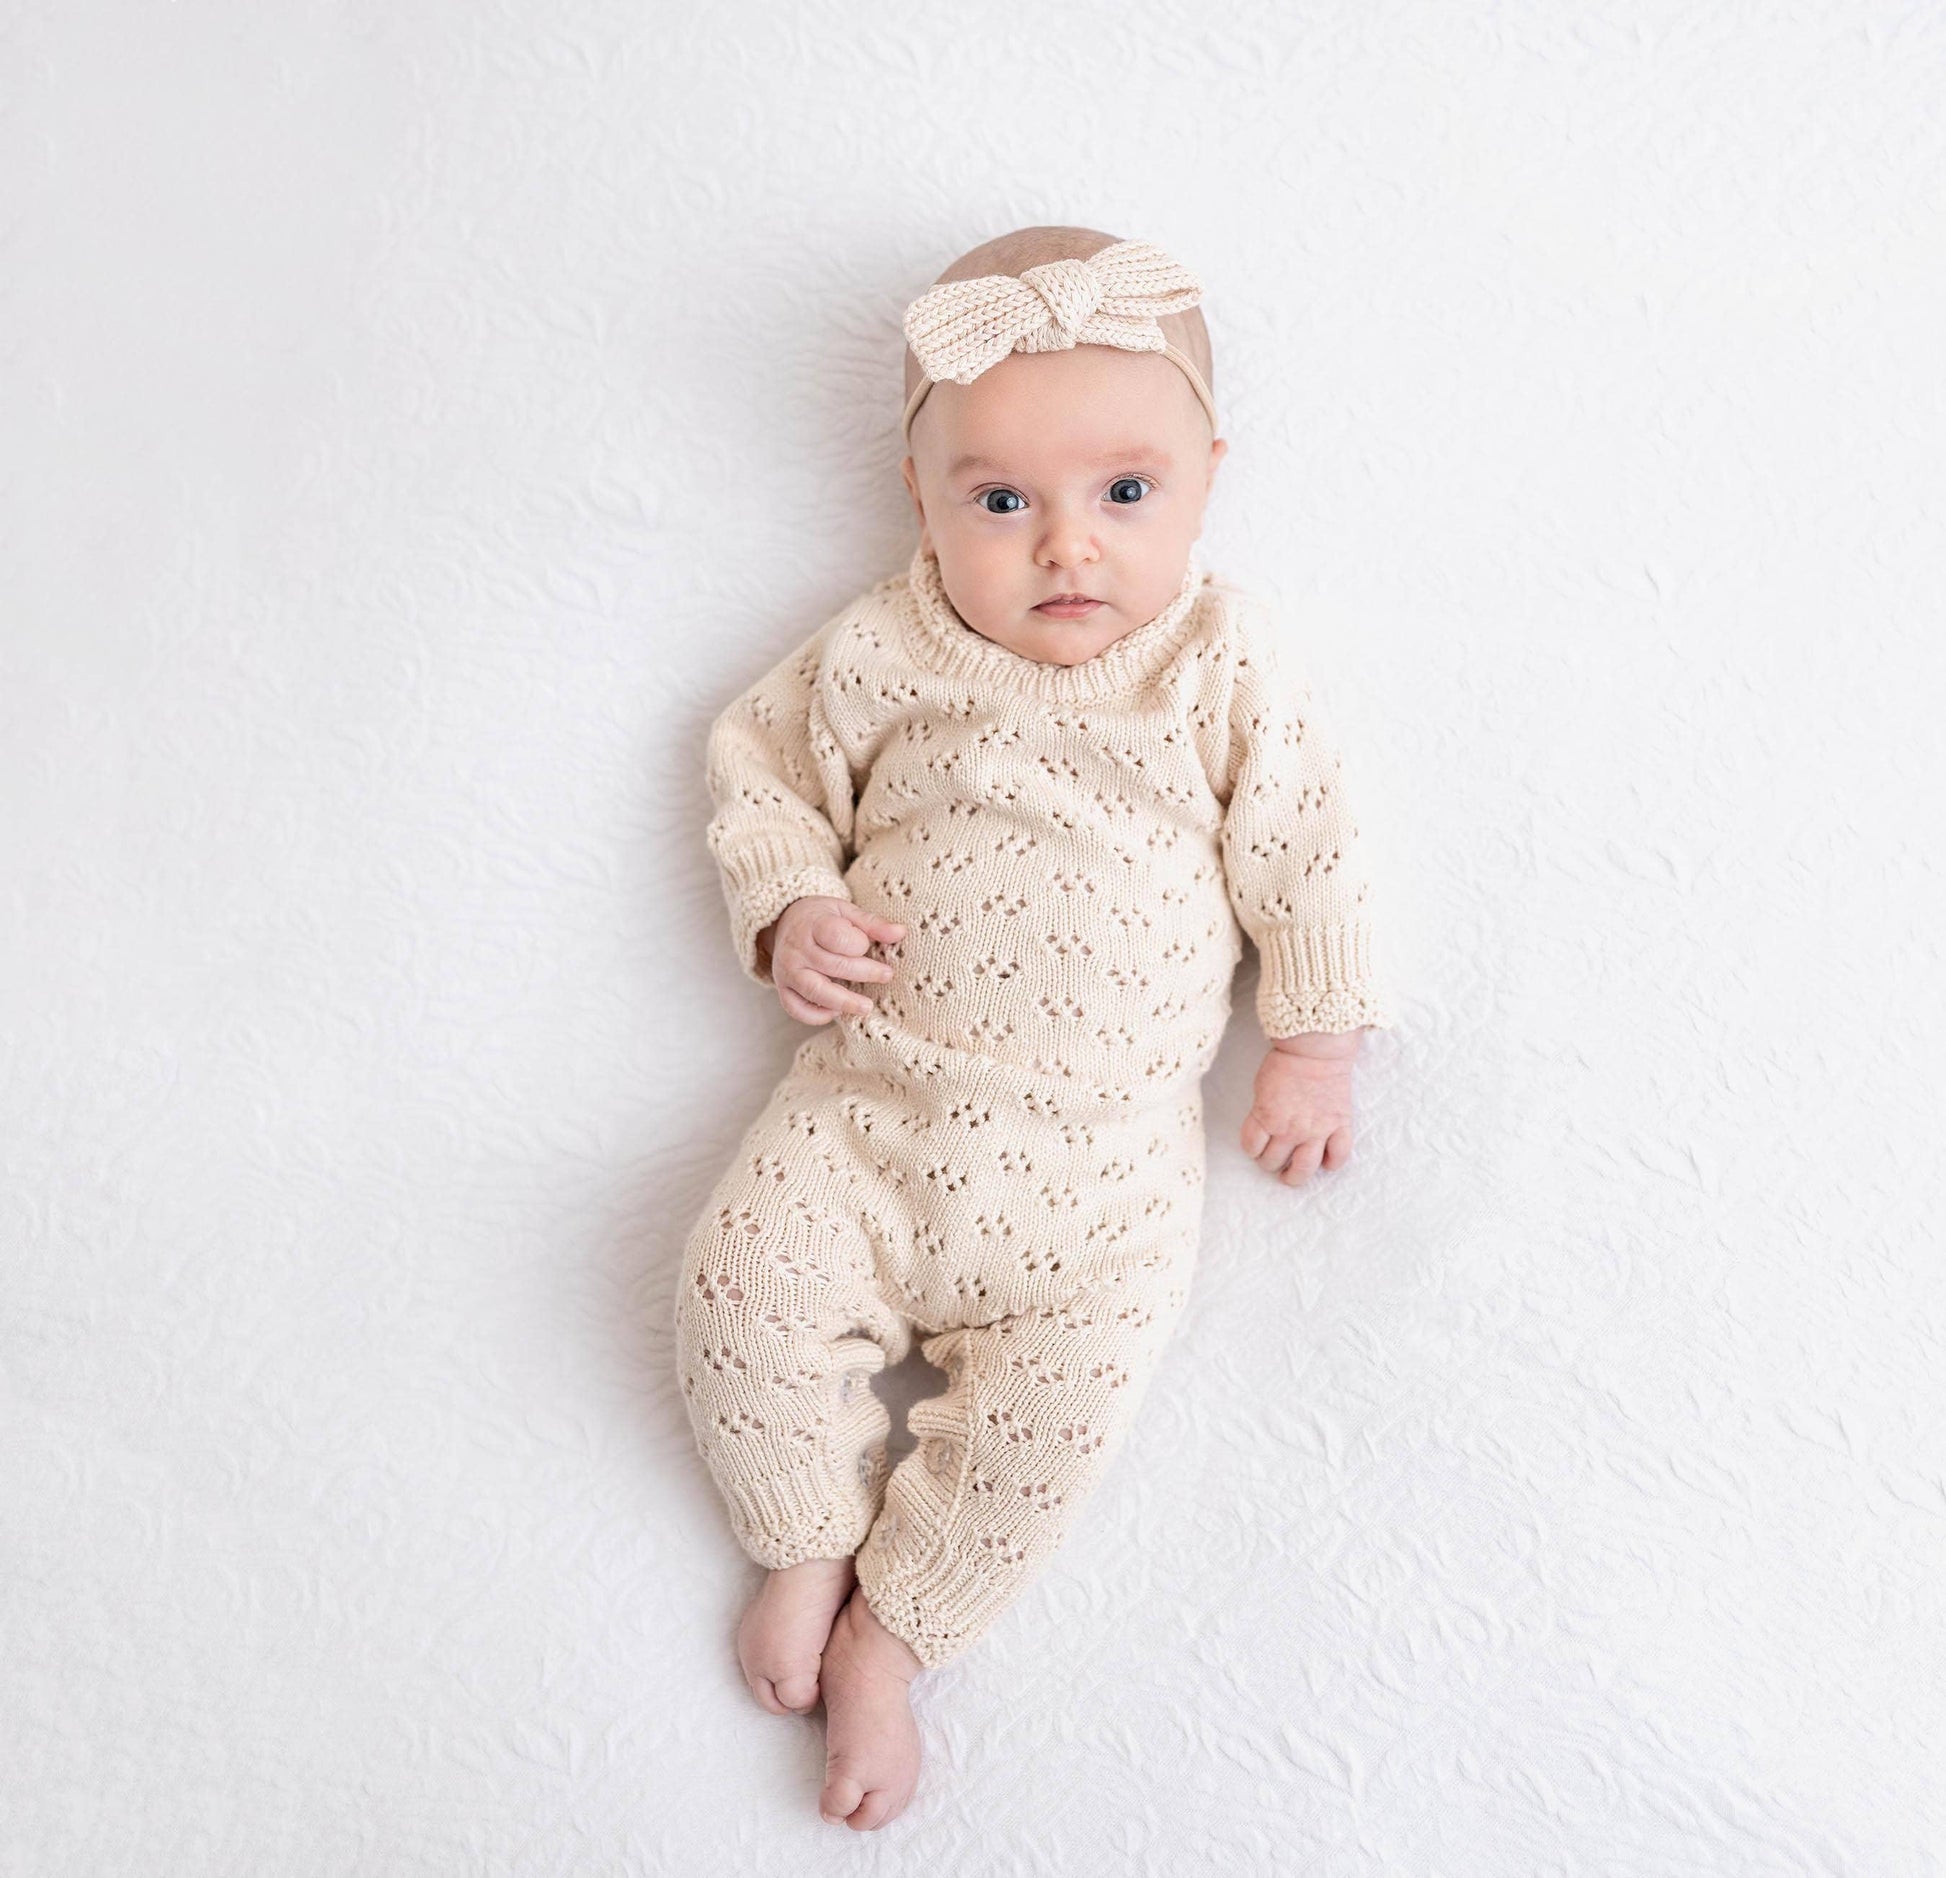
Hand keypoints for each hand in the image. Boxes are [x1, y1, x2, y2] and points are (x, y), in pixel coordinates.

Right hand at [757, 897, 905, 1025]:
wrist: (784, 922)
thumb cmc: (821, 917)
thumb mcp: (845, 911)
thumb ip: (872, 923)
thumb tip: (900, 933)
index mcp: (813, 924)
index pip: (836, 936)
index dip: (858, 943)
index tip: (868, 945)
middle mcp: (797, 949)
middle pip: (832, 965)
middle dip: (864, 973)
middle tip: (887, 975)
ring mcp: (787, 971)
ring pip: (815, 990)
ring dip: (843, 1002)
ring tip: (867, 1007)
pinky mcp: (783, 988)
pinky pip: (796, 1009)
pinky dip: (816, 1016)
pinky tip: (836, 1012)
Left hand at [1240, 1030, 1363, 1185]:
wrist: (1316, 1049)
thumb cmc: (1285, 1062)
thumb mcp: (1261, 1088)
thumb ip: (1262, 1112)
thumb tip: (1265, 1128)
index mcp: (1266, 1117)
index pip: (1251, 1147)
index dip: (1252, 1150)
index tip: (1255, 1148)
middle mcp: (1290, 1130)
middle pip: (1273, 1161)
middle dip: (1269, 1163)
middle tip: (1273, 1161)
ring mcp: (1317, 1130)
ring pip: (1304, 1168)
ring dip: (1295, 1177)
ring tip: (1292, 1177)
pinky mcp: (1339, 1125)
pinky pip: (1338, 1155)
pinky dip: (1332, 1163)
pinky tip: (1326, 1163)